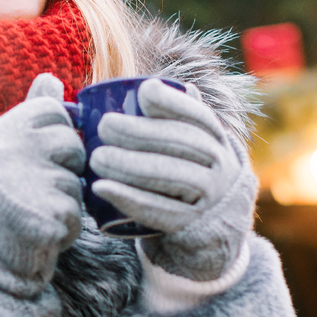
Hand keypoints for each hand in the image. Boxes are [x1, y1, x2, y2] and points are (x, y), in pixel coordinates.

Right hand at [0, 73, 85, 298]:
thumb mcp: (3, 149)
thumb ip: (29, 113)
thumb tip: (50, 78)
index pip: (53, 110)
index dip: (56, 134)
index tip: (39, 155)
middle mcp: (10, 151)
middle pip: (71, 142)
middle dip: (65, 166)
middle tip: (36, 186)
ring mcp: (27, 182)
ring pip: (76, 179)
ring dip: (65, 198)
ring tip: (35, 209)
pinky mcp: (46, 214)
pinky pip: (76, 212)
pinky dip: (65, 226)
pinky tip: (41, 230)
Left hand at [89, 78, 256, 280]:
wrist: (213, 232)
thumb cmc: (189, 176)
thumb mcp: (192, 148)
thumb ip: (176, 120)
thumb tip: (148, 85)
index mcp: (216, 140)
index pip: (198, 116)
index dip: (173, 102)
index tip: (143, 93)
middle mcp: (220, 166)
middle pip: (182, 143)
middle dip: (141, 132)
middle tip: (104, 126)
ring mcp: (210, 197)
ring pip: (172, 176)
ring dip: (131, 165)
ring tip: (97, 158)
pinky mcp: (193, 226)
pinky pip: (161, 211)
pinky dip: (129, 199)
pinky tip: (102, 188)